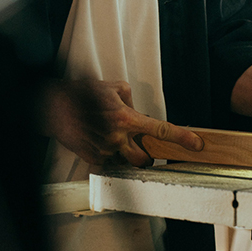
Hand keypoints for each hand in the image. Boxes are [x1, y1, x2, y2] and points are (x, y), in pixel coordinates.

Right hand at [41, 79, 203, 166]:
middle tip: (140, 147)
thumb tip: (137, 112)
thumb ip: (130, 99)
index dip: (181, 138)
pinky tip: (97, 139)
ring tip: (112, 139)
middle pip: (145, 160)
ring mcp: (104, 151)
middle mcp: (117, 137)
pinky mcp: (92, 159)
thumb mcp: (111, 87)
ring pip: (126, 163)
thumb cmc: (82, 93)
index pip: (160, 130)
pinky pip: (109, 163)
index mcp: (125, 118)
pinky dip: (108, 154)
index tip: (197, 145)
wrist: (53, 106)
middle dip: (147, 156)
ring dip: (125, 155)